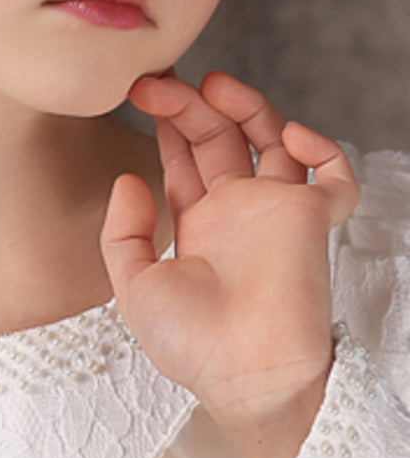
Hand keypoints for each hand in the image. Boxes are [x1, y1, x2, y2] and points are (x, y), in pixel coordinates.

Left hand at [100, 71, 358, 457]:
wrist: (245, 376)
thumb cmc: (192, 344)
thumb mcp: (134, 285)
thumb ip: (123, 231)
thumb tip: (128, 180)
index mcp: (199, 222)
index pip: (185, 155)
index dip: (167, 120)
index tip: (143, 89)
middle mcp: (237, 210)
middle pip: (219, 137)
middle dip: (191, 103)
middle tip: (161, 81)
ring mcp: (275, 211)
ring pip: (271, 139)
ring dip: (246, 105)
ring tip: (214, 84)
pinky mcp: (311, 219)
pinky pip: (334, 178)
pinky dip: (323, 149)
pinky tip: (293, 135)